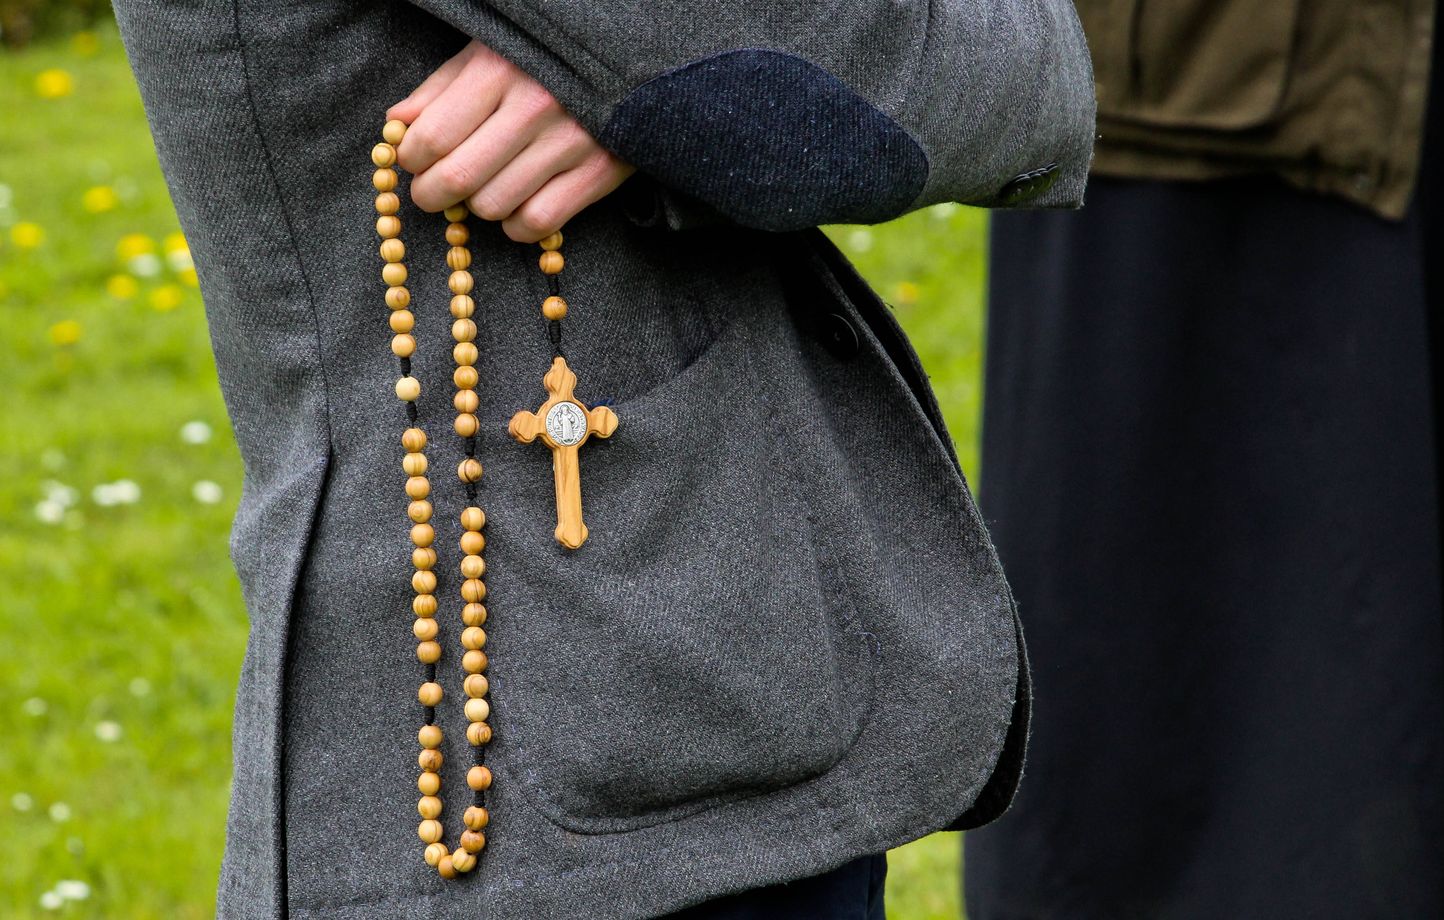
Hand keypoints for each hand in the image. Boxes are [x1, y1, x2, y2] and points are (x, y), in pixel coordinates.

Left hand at [386, 40, 633, 242]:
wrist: (630, 62)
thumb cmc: (543, 59)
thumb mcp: (488, 53)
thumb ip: (440, 89)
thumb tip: (397, 125)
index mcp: (499, 70)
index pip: (432, 137)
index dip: (411, 159)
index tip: (415, 161)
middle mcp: (534, 108)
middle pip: (458, 179)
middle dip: (433, 194)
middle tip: (434, 191)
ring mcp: (569, 143)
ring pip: (494, 206)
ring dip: (478, 206)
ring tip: (483, 188)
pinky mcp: (598, 173)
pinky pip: (537, 223)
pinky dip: (516, 226)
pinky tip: (515, 206)